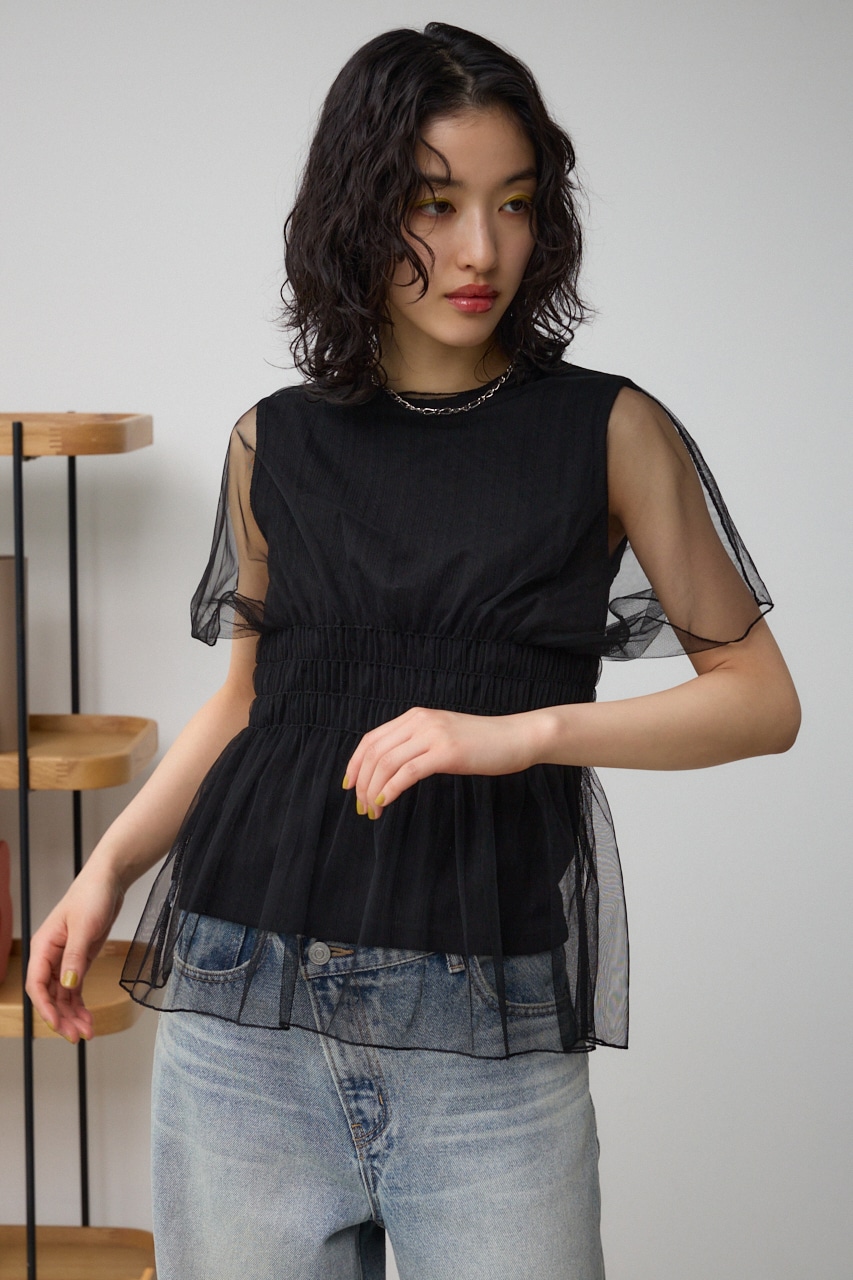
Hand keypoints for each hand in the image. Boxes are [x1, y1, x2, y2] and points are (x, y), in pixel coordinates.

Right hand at [25, 864, 124, 1042]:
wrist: (109, 880)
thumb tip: (67, 985)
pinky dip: (80, 1004)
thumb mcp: (84, 928)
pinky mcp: (79, 959)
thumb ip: (74, 958)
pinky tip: (88, 1018)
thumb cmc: (92, 896)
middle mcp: (50, 956)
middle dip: (61, 1017)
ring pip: (62, 995)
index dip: (45, 1007)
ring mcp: (65, 959)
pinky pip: (75, 988)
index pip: (36, 984)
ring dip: (72, 1015)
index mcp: (44, 946)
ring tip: (87, 1032)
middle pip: (49, 995)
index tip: (58, 1025)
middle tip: (77, 1036)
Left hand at [342, 706, 543, 817]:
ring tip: (373, 811)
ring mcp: (433, 735)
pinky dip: (390, 790)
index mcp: (415, 716)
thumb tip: (389, 768)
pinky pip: (407, 773)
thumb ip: (417, 743)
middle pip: (374, 752)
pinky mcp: (446, 753)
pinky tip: (385, 803)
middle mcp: (419, 721)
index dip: (354, 764)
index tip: (349, 786)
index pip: (372, 739)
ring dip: (373, 790)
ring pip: (386, 763)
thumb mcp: (442, 736)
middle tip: (361, 807)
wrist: (515, 737)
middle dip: (361, 782)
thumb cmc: (481, 743)